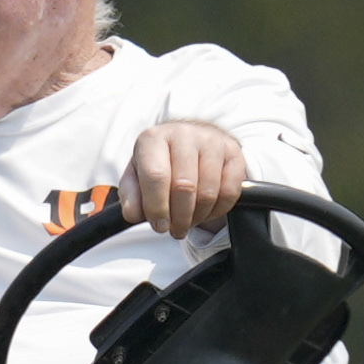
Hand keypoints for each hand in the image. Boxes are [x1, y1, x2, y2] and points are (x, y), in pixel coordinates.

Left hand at [123, 118, 249, 236]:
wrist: (190, 142)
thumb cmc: (160, 163)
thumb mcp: (137, 176)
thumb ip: (131, 196)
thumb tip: (133, 214)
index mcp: (154, 138)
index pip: (156, 176)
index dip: (157, 207)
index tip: (160, 226)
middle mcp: (183, 134)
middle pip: (184, 187)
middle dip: (179, 217)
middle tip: (175, 229)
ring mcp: (211, 141)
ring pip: (208, 192)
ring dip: (198, 216)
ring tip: (189, 220)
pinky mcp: (233, 152)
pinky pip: (229, 192)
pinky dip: (218, 210)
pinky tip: (206, 211)